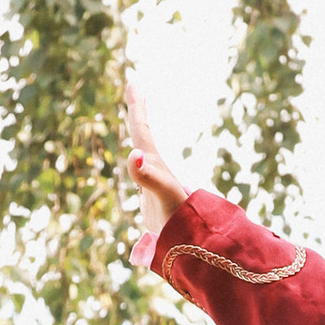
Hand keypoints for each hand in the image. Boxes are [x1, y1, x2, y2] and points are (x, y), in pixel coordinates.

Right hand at [124, 79, 187, 228]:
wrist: (191, 241)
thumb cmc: (179, 216)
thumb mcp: (163, 192)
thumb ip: (148, 175)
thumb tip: (133, 154)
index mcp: (153, 162)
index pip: (141, 129)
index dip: (136, 107)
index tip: (134, 83)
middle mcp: (153, 168)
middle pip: (142, 134)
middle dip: (137, 112)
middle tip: (134, 88)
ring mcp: (153, 183)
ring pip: (143, 153)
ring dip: (139, 136)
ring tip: (137, 123)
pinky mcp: (153, 199)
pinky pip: (142, 175)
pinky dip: (137, 164)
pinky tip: (139, 164)